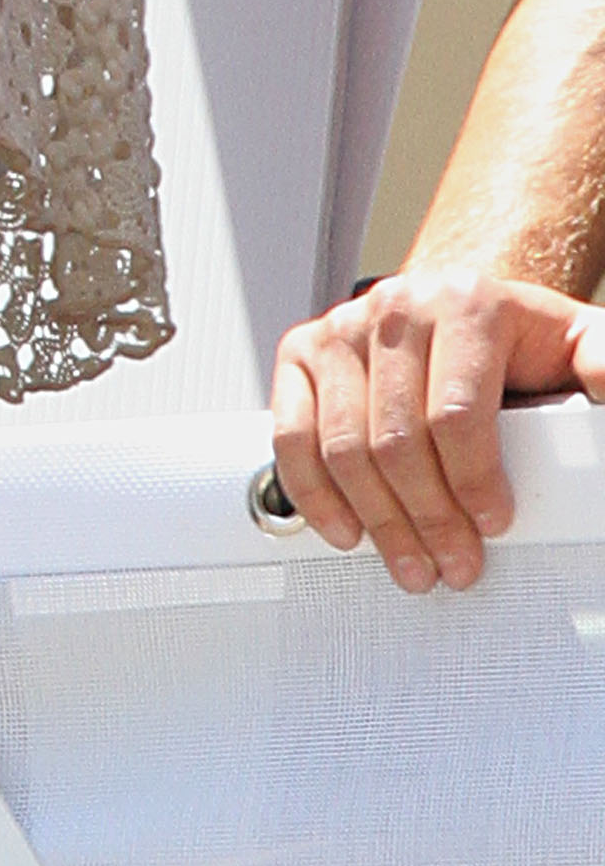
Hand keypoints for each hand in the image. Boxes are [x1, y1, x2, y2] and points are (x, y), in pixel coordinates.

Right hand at [270, 267, 604, 590]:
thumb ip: (603, 361)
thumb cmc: (515, 338)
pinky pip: (290, 437)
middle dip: (427, 519)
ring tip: (409, 561)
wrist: (459, 306)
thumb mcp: (577, 342)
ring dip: (377, 523)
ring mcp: (340, 330)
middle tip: (452, 563)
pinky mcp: (301, 352)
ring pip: (343, 448)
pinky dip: (313, 495)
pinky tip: (346, 530)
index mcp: (466, 302)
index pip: (457, 413)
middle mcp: (395, 308)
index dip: (473, 483)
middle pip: (397, 440)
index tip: (492, 523)